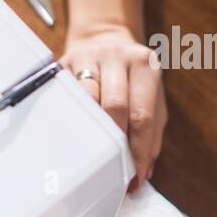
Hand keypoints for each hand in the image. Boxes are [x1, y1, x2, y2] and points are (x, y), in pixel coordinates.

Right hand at [60, 23, 165, 189]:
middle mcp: (118, 57)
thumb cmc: (132, 77)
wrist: (104, 38)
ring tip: (94, 156)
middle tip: (113, 171)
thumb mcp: (152, 97)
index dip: (138, 151)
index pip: (143, 116)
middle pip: (115, 107)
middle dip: (115, 144)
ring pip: (87, 100)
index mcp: (145, 65)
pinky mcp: (64, 64)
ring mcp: (89, 58)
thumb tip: (144, 172)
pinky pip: (65, 95)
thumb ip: (153, 134)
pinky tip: (74, 134)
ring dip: (91, 133)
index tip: (134, 178)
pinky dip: (71, 118)